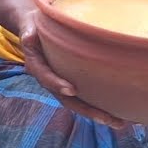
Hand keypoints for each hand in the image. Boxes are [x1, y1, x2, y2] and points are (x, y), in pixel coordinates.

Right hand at [19, 11, 126, 129]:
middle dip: (87, 111)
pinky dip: (99, 105)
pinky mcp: (72, 81)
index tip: (71, 89)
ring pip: (77, 102)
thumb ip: (28, 34)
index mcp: (36, 65)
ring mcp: (61, 83)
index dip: (56, 83)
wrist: (35, 27)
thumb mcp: (29, 26)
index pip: (45, 77)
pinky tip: (118, 112)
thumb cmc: (35, 25)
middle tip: (108, 120)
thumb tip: (28, 37)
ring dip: (97, 114)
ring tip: (119, 123)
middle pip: (66, 99)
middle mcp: (49, 79)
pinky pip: (84, 96)